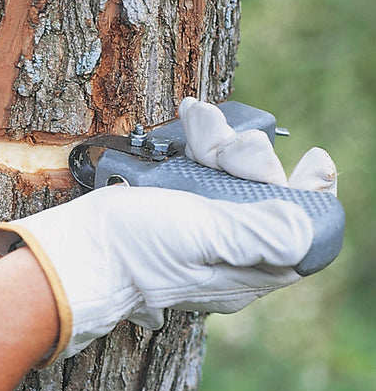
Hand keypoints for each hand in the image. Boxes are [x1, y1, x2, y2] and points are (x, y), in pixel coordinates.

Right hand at [0, 98, 337, 364]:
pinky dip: (202, 149)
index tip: (314, 160)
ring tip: (197, 121)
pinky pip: (204, 176)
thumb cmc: (132, 248)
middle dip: (250, 161)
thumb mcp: (198, 238)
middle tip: (224, 144)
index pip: (301, 235)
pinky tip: (191, 122)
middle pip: (265, 197)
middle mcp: (229, 255)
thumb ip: (256, 236)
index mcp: (244, 270)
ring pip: (233, 180)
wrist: (77, 251)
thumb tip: (306, 228)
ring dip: (221, 146)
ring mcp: (202, 232)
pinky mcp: (178, 212)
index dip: (311, 195)